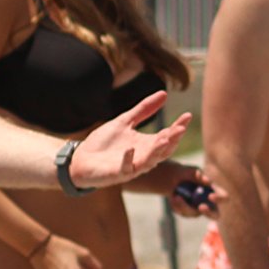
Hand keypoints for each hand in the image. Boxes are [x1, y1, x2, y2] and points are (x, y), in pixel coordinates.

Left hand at [65, 91, 190, 189]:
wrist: (80, 159)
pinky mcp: (117, 174)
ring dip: (157, 150)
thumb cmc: (104, 143)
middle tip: (181, 128)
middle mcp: (143, 157)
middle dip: (172, 140)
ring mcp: (131, 167)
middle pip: (163, 150)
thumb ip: (144, 110)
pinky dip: (128, 159)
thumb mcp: (124, 121)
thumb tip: (164, 94)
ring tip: (165, 138)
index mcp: (147, 145)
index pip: (167, 136)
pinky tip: (131, 149)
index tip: (187, 116)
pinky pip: (125, 168)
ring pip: (149, 161)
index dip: (178, 127)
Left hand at [166, 168, 223, 218]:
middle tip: (201, 207)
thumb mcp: (192, 171)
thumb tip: (207, 181)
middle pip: (216, 215)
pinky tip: (174, 198)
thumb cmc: (186, 173)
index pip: (224, 197)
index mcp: (215, 192)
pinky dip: (177, 206)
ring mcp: (198, 211)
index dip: (220, 199)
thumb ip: (199, 175)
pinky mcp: (188, 213)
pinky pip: (184, 213)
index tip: (210, 196)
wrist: (172, 180)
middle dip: (209, 213)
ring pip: (195, 214)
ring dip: (185, 206)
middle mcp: (209, 204)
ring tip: (176, 197)